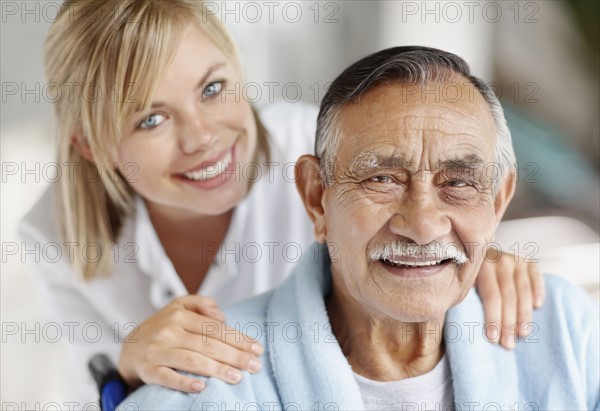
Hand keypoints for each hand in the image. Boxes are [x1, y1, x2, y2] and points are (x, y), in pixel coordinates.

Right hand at [117, 295, 263, 392]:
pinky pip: (168, 377)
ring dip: (217, 370)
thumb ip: (201, 303)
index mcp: (179, 315)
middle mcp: (168, 331)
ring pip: (192, 360)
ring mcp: (158, 351)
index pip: (215, 327)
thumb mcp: (179, 306)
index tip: (257, 348)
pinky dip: (184, 382)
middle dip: (235, 355)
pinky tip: (201, 387)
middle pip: (207, 344)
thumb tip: (222, 314)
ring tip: (238, 377)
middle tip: (255, 365)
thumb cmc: (162, 326)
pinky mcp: (149, 370)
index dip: (238, 338)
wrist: (129, 347)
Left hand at [476, 249, 544, 349]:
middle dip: (508, 323)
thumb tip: (465, 323)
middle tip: (508, 344)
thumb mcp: (468, 277)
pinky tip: (538, 306)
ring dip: (524, 314)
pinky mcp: (530, 260)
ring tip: (523, 333)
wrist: (484, 246)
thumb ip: (468, 293)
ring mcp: (516, 259)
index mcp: (481, 267)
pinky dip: (538, 291)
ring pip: (523, 290)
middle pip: (507, 296)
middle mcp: (500, 261)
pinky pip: (536, 277)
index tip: (493, 339)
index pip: (490, 296)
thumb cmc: (474, 272)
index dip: (493, 318)